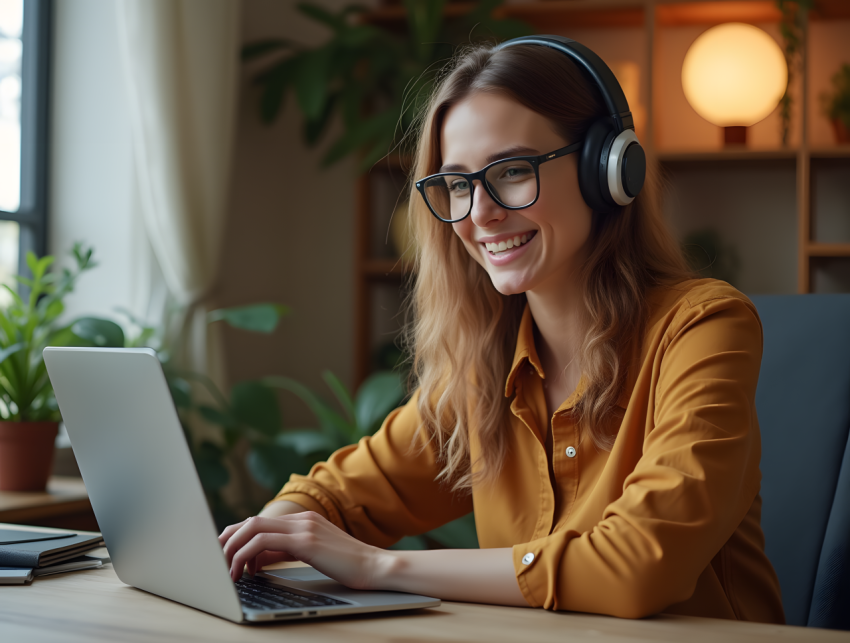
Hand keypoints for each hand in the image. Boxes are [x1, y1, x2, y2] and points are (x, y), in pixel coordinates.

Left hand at [218, 512, 386, 589]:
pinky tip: (245, 572)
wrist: (377, 566)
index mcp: (303, 521)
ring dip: (233, 549)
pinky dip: (247, 555)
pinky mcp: (306, 541)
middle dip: (228, 540)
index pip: (260, 523)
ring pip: (254, 528)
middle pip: (252, 521)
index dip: (237, 536)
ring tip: (225, 570)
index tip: (223, 553)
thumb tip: (257, 559)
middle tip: (215, 560)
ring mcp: (304, 527)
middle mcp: (301, 519)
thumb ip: (284, 552)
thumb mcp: (312, 555)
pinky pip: (265, 542)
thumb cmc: (348, 566)